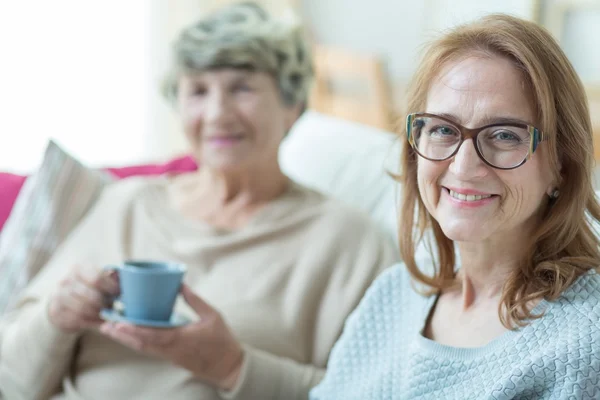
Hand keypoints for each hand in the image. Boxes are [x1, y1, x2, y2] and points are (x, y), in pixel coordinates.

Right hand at [48, 263, 119, 332]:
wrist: (63, 300)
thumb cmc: (88, 287)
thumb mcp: (98, 278)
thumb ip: (111, 278)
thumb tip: (127, 279)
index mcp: (79, 268)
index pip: (97, 278)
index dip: (111, 288)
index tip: (119, 293)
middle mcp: (66, 281)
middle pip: (91, 296)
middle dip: (105, 303)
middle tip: (112, 306)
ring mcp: (58, 297)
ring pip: (83, 310)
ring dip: (98, 314)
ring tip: (105, 314)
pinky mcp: (55, 312)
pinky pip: (76, 321)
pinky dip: (90, 322)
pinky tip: (97, 321)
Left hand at [99, 284, 243, 390]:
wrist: (228, 366)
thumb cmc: (222, 340)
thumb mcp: (213, 316)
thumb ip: (195, 301)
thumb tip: (181, 285)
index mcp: (181, 338)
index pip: (152, 335)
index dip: (134, 330)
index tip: (119, 323)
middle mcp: (171, 350)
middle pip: (141, 344)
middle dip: (122, 335)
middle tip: (105, 326)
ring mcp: (170, 356)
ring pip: (143, 348)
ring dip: (126, 340)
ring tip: (111, 330)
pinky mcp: (172, 358)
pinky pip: (150, 350)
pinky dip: (137, 342)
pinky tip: (129, 335)